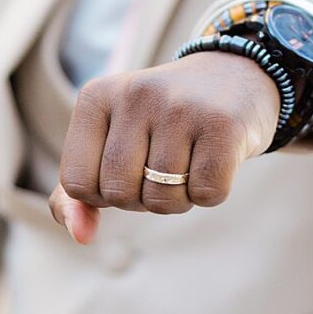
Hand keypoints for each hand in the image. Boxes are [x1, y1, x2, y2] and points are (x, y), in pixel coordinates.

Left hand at [48, 52, 279, 242]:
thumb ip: (77, 196)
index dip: (105, 192)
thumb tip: (81, 236)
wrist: (235, 77)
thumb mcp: (111, 143)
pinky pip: (206, 194)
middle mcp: (137, 94)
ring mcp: (181, 106)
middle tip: (163, 167)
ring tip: (190, 162)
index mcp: (97, 96)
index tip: (129, 166)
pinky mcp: (223, 124)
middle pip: (119, 194)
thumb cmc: (163, 123)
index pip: (77, 183)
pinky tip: (216, 159)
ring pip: (162, 200)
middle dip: (142, 198)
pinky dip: (211, 193)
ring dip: (178, 198)